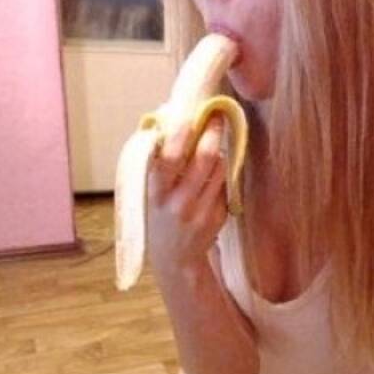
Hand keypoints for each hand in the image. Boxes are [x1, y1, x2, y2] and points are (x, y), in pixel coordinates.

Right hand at [147, 114, 227, 272]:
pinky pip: (225, 184)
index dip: (182, 134)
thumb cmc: (157, 216)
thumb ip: (157, 161)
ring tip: (211, 146)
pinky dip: (220, 174)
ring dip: (218, 152)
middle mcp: (180, 203)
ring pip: (220, 168)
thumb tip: (169, 118)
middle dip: (213, 133)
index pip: (170, 158)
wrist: (174, 258)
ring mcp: (202, 211)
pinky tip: (211, 177)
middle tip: (217, 117)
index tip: (191, 116)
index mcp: (156, 193)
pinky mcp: (219, 216)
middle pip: (205, 158)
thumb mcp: (149, 193)